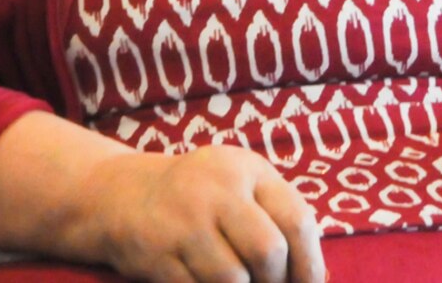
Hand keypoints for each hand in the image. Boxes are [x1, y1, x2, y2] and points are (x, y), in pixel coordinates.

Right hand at [77, 144, 324, 282]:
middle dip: (276, 281)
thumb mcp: (240, 188)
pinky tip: (205, 280)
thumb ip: (280, 220)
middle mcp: (212, 190)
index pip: (296, 219)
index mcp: (242, 169)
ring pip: (233, 279)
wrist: (123, 197)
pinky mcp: (157, 257)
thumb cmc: (201, 198)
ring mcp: (181, 224)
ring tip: (235, 279)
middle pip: (268, 252)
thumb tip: (318, 281)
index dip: (311, 262)